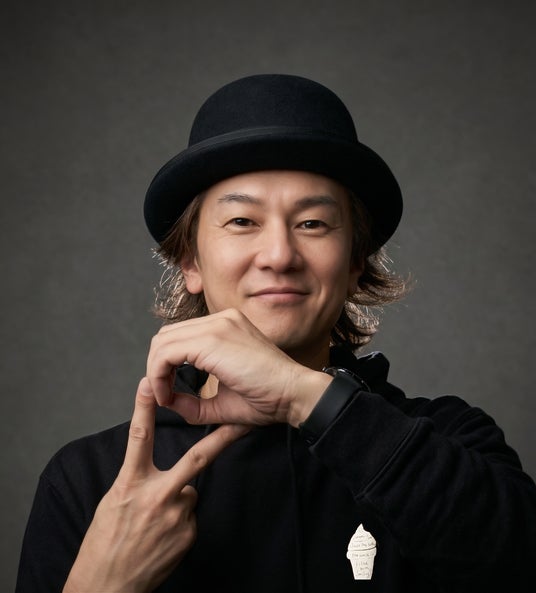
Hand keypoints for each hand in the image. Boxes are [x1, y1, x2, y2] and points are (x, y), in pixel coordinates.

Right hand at [63, 378, 248, 592]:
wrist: (108, 588)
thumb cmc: (104, 543)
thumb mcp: (114, 503)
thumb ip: (139, 481)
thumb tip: (160, 475)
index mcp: (131, 484)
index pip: (139, 437)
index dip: (144, 407)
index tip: (147, 381)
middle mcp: (158, 496)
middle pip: (196, 459)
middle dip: (222, 439)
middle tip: (241, 422)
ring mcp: (177, 517)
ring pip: (189, 492)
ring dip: (177, 500)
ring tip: (155, 523)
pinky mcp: (188, 534)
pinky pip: (189, 516)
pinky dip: (178, 521)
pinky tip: (162, 539)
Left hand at [146, 308, 331, 426]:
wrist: (294, 394)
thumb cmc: (266, 399)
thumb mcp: (221, 401)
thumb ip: (193, 402)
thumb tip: (166, 400)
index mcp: (226, 325)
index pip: (180, 336)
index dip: (165, 364)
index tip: (169, 393)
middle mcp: (221, 319)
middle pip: (167, 335)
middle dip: (157, 366)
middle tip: (163, 394)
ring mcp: (217, 325)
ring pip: (163, 341)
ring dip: (156, 372)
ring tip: (165, 397)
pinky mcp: (212, 340)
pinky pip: (167, 353)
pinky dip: (159, 375)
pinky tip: (167, 395)